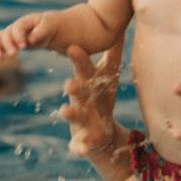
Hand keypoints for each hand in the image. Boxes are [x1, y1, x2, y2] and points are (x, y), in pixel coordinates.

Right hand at [0, 11, 60, 58]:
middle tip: (13, 53)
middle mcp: (17, 26)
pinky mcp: (12, 42)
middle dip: (8, 43)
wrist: (50, 28)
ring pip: (0, 38)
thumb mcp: (50, 26)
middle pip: (7, 33)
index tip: (23, 46)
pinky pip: (0, 45)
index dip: (18, 37)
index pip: (18, 27)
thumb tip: (31, 39)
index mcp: (27, 21)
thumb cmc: (50, 26)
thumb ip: (41, 31)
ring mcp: (13, 34)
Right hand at [59, 39, 122, 157]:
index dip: (79, 59)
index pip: (84, 70)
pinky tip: (81, 150)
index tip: (73, 46)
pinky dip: (80, 148)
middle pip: (78, 92)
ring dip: (69, 114)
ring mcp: (80, 122)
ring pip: (74, 117)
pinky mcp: (83, 142)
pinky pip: (80, 146)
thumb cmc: (101, 100)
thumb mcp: (108, 78)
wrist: (99, 135)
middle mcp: (81, 102)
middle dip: (74, 87)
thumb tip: (118, 30)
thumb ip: (112, 56)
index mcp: (89, 86)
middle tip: (69, 82)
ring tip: (63, 111)